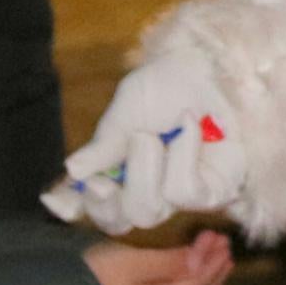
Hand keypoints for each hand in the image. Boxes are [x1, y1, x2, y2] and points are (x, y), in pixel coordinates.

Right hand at [51, 30, 248, 234]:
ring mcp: (179, 196)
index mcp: (118, 173)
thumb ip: (104, 141)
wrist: (210, 65)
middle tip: (118, 162)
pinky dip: (182, 155)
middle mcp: (147, 190)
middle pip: (119, 219)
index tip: (81, 192)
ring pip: (149, 211)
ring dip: (146, 168)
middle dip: (112, 195)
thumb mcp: (127, 107)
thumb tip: (72, 171)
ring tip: (154, 135)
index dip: (83, 205)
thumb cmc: (168, 86)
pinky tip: (189, 125)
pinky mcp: (213, 191)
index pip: (95, 205)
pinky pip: (186, 193)